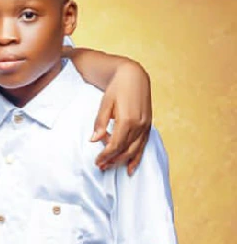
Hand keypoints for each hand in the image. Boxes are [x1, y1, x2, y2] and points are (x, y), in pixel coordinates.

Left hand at [92, 60, 151, 174]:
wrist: (133, 75)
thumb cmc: (117, 88)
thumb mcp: (105, 103)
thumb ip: (100, 122)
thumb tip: (94, 140)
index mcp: (127, 119)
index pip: (115, 145)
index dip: (105, 155)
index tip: (97, 161)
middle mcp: (139, 125)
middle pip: (124, 150)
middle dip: (112, 160)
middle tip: (101, 166)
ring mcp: (146, 126)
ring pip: (134, 150)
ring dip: (122, 161)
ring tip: (111, 167)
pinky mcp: (148, 125)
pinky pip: (143, 145)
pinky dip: (137, 158)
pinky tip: (130, 167)